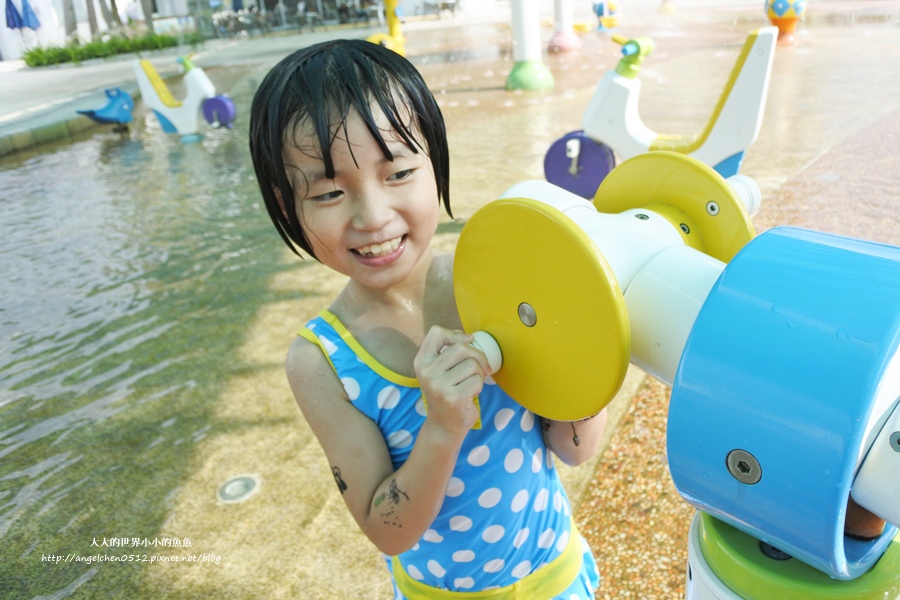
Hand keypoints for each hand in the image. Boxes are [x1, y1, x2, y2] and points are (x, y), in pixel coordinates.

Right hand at [414, 326, 490, 440]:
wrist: (444, 424)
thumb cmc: (446, 392)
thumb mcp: (438, 370)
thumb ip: (447, 350)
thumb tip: (467, 336)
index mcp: (422, 361)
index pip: (436, 333)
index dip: (455, 335)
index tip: (467, 341)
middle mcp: (427, 372)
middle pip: (461, 348)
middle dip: (477, 356)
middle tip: (480, 367)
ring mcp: (439, 386)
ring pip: (472, 364)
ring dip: (479, 373)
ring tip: (470, 383)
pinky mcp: (453, 398)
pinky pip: (477, 380)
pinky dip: (479, 386)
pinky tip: (470, 394)